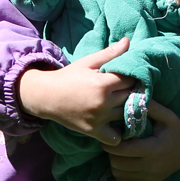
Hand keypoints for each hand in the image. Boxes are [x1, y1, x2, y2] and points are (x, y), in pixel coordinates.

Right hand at [18, 39, 134, 143]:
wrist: (46, 96)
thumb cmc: (69, 76)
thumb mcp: (88, 62)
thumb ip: (110, 53)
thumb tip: (128, 41)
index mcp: (102, 83)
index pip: (131, 80)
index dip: (133, 77)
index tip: (129, 77)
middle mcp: (102, 102)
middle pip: (131, 97)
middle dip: (133, 92)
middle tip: (128, 90)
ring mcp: (98, 119)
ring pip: (126, 116)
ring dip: (128, 110)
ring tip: (124, 104)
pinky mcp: (93, 131)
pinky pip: (115, 138)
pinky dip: (118, 134)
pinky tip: (116, 124)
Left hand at [104, 101, 179, 180]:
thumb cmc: (176, 128)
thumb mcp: (166, 115)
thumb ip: (150, 107)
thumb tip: (132, 95)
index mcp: (154, 149)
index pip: (123, 150)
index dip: (112, 143)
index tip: (110, 135)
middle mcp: (151, 167)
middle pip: (118, 163)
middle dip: (111, 153)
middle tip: (112, 143)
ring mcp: (150, 178)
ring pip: (118, 174)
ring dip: (114, 163)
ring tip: (118, 153)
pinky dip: (120, 175)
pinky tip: (124, 164)